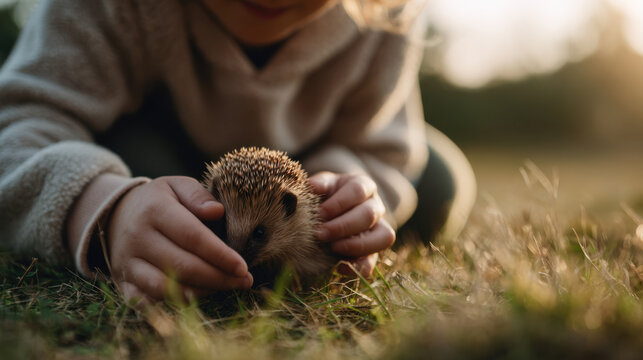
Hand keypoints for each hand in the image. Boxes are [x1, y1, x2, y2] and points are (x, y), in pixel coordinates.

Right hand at [107, 176, 252, 303]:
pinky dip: (169, 304)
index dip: (220, 254)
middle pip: (182, 266)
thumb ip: (198, 195)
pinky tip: (194, 300)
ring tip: (224, 287)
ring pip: (165, 287)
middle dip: (218, 278)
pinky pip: (145, 300)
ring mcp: (128, 261)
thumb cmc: (158, 200)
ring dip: (200, 292)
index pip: (193, 237)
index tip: (242, 267)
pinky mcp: (122, 280)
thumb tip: (217, 211)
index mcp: (155, 210)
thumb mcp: (177, 186)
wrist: (116, 213)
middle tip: (244, 281)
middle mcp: (138, 237)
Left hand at [309, 172, 394, 276]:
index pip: (358, 190)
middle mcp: (376, 207)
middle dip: (342, 226)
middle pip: (368, 215)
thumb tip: (313, 187)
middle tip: (320, 234)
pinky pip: (375, 261)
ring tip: (333, 248)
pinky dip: (359, 267)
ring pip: (383, 237)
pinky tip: (339, 267)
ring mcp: (379, 230)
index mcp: (364, 186)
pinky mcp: (373, 252)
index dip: (339, 202)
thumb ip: (320, 184)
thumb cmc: (328, 196)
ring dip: (356, 245)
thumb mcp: (324, 185)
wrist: (334, 213)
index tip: (320, 213)